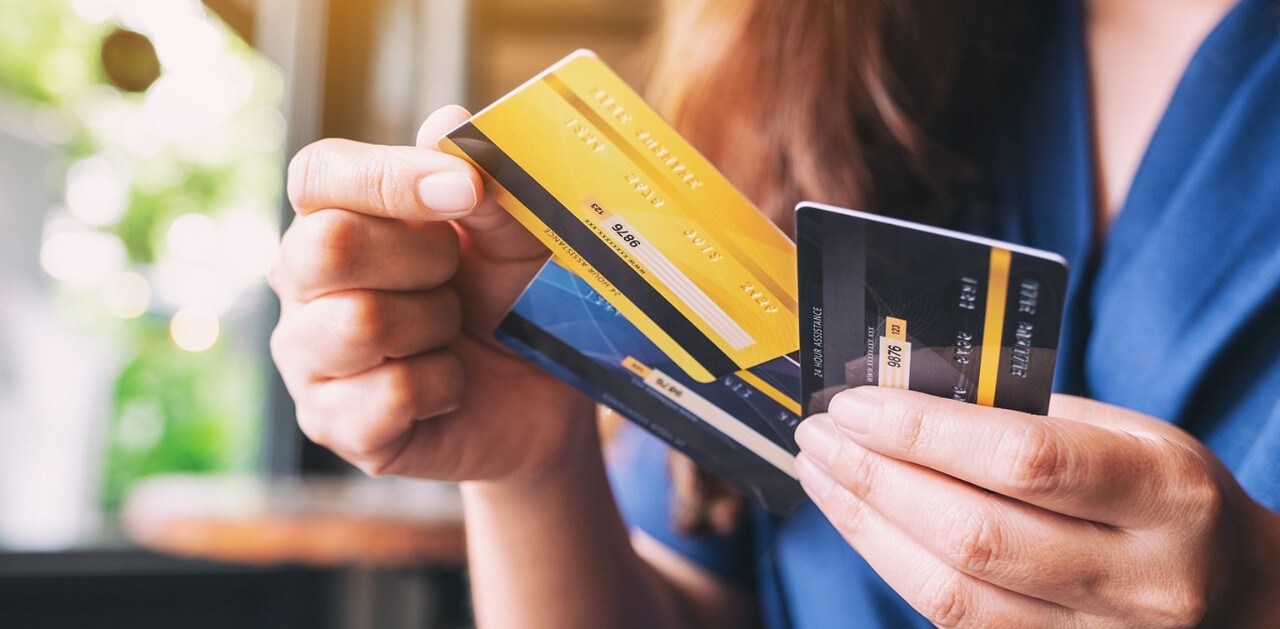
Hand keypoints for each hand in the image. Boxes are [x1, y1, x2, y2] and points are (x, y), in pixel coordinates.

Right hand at [270, 105, 594, 482]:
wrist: (541, 396)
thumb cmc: (514, 299)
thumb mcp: (517, 237)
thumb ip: (487, 183)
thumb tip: (448, 124)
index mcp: (337, 217)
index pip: (319, 174)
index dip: (390, 178)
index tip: (465, 190)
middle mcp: (304, 284)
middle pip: (326, 246)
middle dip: (422, 259)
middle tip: (459, 277)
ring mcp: (309, 358)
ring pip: (359, 324)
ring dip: (435, 326)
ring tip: (454, 334)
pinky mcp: (333, 424)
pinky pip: (388, 396)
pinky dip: (443, 387)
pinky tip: (450, 385)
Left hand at [794, 388, 1279, 626]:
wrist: (1232, 592)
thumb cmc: (1163, 492)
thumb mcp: (1126, 431)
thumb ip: (1026, 413)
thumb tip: (905, 393)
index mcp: (1165, 494)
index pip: (1026, 461)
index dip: (924, 431)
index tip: (854, 403)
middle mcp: (1139, 579)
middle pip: (974, 535)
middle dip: (876, 479)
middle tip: (819, 433)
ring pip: (953, 593)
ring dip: (866, 526)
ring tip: (822, 472)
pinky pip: (955, 620)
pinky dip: (893, 564)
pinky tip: (862, 520)